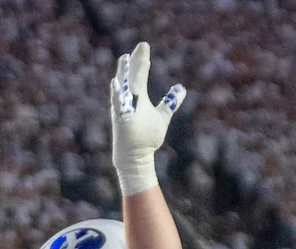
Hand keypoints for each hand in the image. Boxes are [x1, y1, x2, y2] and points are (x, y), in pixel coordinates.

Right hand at [110, 42, 185, 195]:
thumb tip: (181, 89)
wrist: (135, 155)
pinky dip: (117, 96)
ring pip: (123, 89)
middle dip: (135, 62)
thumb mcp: (161, 117)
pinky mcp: (121, 121)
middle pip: (131, 78)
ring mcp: (123, 110)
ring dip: (123, 75)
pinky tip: (115, 84)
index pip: (138, 74)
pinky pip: (118, 106)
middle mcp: (128, 100)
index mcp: (136, 96)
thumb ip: (170, 102)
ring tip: (124, 58)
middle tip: (142, 46)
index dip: (141, 60)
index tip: (144, 45)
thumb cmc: (146, 136)